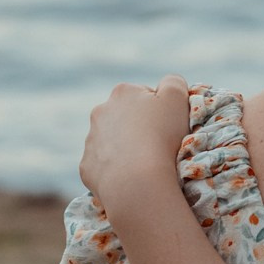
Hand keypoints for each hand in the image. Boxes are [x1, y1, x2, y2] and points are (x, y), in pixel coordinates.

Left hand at [80, 78, 192, 216]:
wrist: (137, 182)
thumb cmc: (161, 136)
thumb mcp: (177, 97)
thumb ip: (173, 82)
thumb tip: (166, 84)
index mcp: (122, 93)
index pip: (144, 96)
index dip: (159, 110)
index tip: (168, 127)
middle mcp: (100, 112)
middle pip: (125, 117)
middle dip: (138, 127)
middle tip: (157, 144)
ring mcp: (90, 141)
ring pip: (112, 141)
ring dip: (125, 147)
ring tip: (143, 163)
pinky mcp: (86, 167)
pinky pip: (103, 165)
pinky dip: (115, 169)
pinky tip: (129, 176)